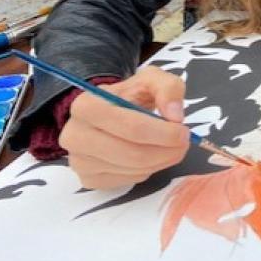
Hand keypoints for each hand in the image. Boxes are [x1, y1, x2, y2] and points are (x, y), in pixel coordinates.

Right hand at [58, 66, 189, 189]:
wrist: (108, 111)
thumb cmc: (129, 96)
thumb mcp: (150, 80)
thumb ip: (168, 89)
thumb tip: (175, 116)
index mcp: (87, 105)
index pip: (131, 127)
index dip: (163, 133)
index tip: (184, 131)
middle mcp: (76, 135)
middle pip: (132, 153)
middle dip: (166, 150)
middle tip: (184, 143)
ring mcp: (79, 161)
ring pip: (132, 169)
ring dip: (160, 161)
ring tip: (169, 147)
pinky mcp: (88, 179)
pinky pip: (127, 180)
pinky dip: (146, 170)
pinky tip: (148, 155)